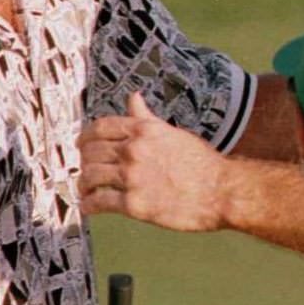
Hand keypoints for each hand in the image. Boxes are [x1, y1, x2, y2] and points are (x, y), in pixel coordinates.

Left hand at [80, 93, 226, 230]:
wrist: (221, 191)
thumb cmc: (202, 163)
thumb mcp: (172, 132)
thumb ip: (146, 117)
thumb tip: (133, 97)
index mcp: (143, 130)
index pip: (100, 128)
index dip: (85, 137)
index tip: (82, 145)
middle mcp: (134, 150)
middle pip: (91, 152)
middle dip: (84, 161)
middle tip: (85, 169)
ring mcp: (132, 177)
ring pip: (91, 176)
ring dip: (83, 184)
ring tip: (85, 190)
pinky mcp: (134, 204)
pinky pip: (100, 202)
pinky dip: (89, 205)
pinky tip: (89, 207)